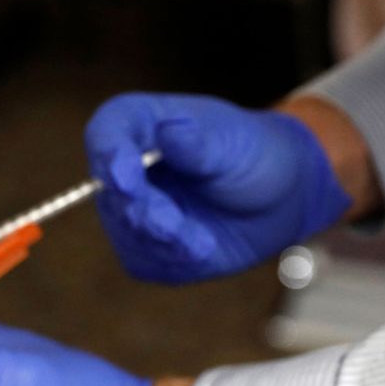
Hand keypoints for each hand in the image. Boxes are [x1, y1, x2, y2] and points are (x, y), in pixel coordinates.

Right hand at [84, 92, 351, 282]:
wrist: (278, 197)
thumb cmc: (252, 154)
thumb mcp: (234, 142)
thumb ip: (199, 143)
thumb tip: (169, 131)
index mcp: (139, 124)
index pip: (105, 133)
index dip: (109, 155)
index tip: (125, 177)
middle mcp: (124, 167)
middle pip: (111, 192)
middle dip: (142, 212)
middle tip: (173, 227)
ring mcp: (130, 209)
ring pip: (126, 232)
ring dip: (163, 243)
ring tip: (204, 244)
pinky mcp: (144, 247)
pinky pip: (144, 261)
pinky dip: (172, 261)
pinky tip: (202, 249)